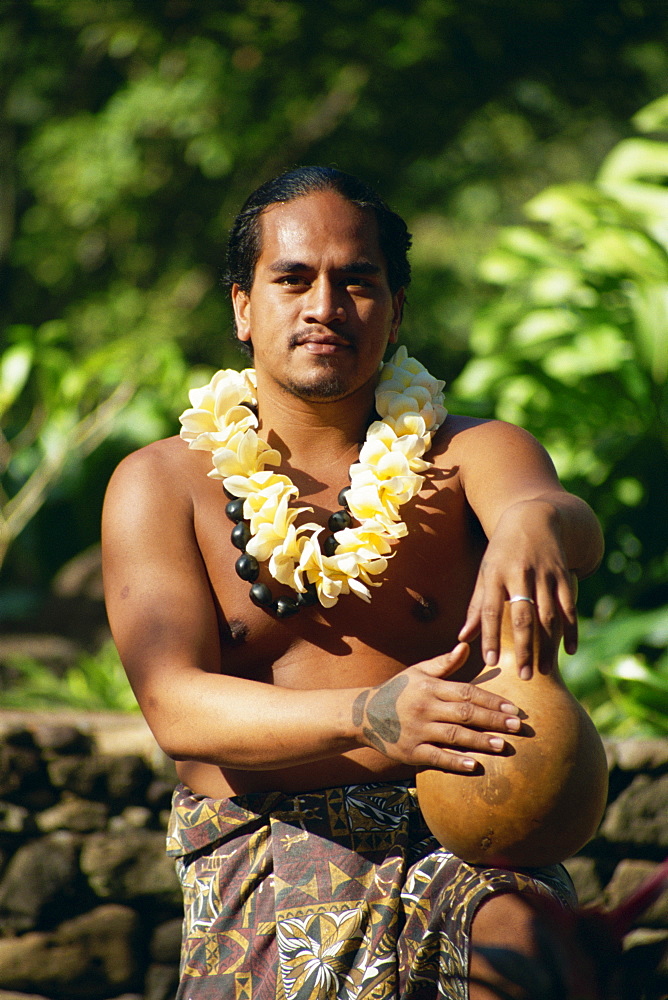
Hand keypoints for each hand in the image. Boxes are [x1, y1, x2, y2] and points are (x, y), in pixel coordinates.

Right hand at [354, 642, 522, 773]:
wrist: (363, 715)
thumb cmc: (398, 691)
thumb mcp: (418, 672)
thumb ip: (444, 663)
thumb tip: (466, 645)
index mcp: (430, 686)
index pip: (467, 691)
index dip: (492, 700)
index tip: (514, 708)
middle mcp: (425, 707)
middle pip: (465, 713)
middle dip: (493, 720)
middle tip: (518, 726)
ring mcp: (417, 730)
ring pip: (454, 735)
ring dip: (479, 741)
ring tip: (503, 745)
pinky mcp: (410, 751)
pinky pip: (436, 757)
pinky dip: (455, 762)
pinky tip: (474, 765)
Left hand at [458, 500, 578, 677]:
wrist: (534, 518)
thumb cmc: (502, 552)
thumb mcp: (485, 573)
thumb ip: (476, 606)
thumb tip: (462, 638)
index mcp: (495, 574)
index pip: (491, 610)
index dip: (490, 636)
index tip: (489, 662)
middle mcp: (520, 574)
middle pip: (523, 616)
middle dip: (523, 647)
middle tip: (522, 676)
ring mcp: (545, 574)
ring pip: (548, 615)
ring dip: (546, 645)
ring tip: (542, 671)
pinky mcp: (563, 575)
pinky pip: (569, 607)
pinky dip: (570, 630)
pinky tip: (568, 651)